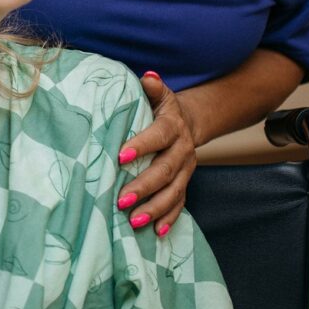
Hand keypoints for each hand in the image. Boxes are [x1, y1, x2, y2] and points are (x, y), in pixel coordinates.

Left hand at [116, 72, 197, 236]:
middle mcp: (182, 149)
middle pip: (165, 170)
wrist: (187, 122)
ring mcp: (185, 169)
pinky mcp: (184, 183)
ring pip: (174, 191)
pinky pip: (180, 203)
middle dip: (144, 186)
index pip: (158, 136)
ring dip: (154, 208)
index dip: (142, 145)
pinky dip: (170, 218)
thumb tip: (147, 76)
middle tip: (121, 199)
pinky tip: (157, 232)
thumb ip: (151, 88)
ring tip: (134, 221)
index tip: (120, 157)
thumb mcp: (157, 94)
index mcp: (172, 125)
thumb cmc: (160, 109)